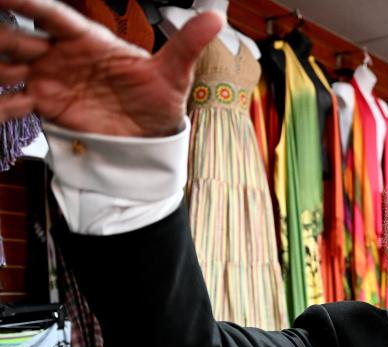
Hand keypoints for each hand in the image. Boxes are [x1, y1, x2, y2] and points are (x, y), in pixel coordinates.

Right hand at [0, 0, 222, 135]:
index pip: (52, 14)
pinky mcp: (44, 106)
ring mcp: (49, 79)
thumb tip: (216, 18)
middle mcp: (62, 55)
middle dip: (9, 37)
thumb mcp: (174, 75)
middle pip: (18, 34)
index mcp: (88, 40)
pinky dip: (5, 101)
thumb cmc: (159, 102)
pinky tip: (14, 105)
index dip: (28, 2)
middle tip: (18, 49)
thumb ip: (188, 44)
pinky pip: (11, 99)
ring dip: (3, 67)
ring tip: (14, 77)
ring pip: (8, 63)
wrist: (150, 142)